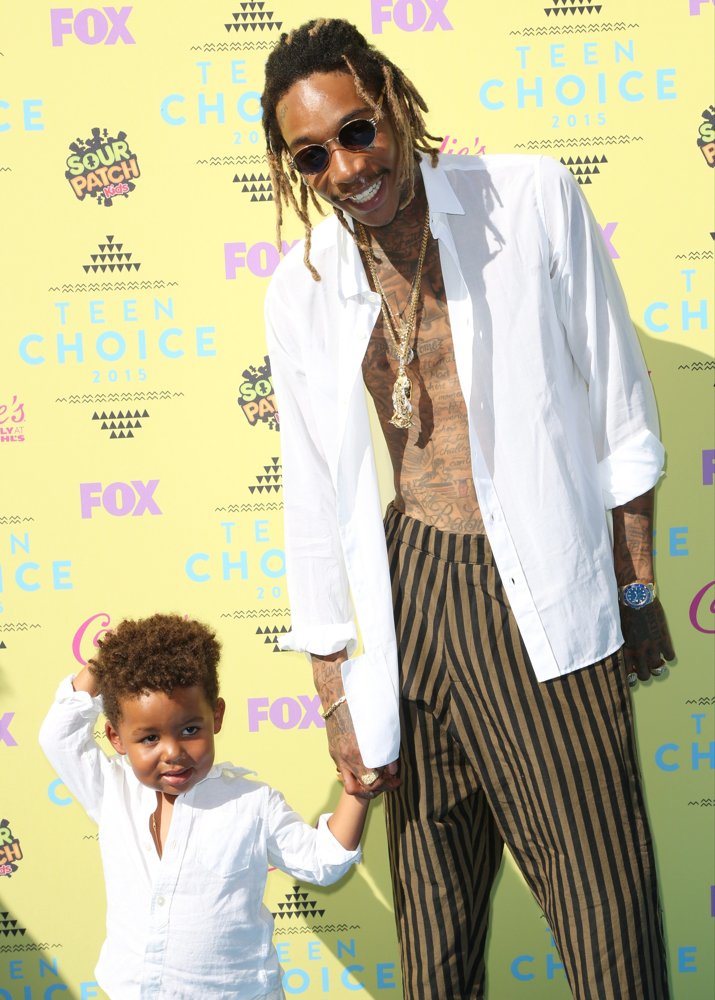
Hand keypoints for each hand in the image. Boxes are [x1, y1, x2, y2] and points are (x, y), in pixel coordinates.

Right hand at [311, 649, 400, 796]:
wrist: (337, 692)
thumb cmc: (361, 705)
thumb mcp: (378, 726)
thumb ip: (386, 749)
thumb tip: (393, 768)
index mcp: (357, 752)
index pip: (373, 781)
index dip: (387, 782)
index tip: (396, 778)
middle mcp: (345, 757)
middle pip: (361, 787)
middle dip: (376, 787)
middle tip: (389, 781)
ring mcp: (337, 755)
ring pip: (350, 784)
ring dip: (364, 784)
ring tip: (378, 777)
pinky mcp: (333, 751)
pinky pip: (345, 771)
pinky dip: (356, 773)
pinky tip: (366, 765)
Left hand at [620, 597, 675, 684]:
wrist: (634, 597)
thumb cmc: (620, 610)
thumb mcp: (616, 631)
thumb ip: (619, 644)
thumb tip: (620, 652)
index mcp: (623, 651)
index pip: (628, 676)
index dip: (632, 677)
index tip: (633, 672)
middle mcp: (638, 652)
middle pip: (645, 676)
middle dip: (645, 673)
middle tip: (645, 666)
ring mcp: (652, 647)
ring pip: (658, 669)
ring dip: (657, 666)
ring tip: (656, 659)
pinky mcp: (663, 639)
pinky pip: (670, 656)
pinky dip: (668, 655)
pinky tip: (664, 648)